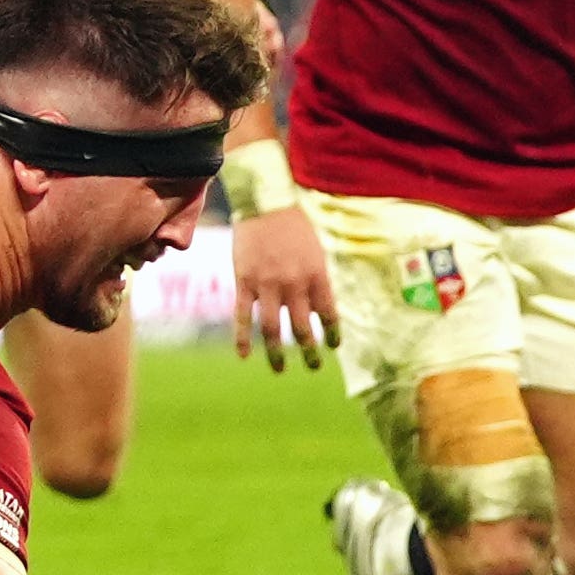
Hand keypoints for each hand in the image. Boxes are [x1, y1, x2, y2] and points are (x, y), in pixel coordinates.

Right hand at [230, 202, 340, 370]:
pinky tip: (244, 355)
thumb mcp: (315, 251)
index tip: (332, 347)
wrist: (265, 204)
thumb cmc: (294, 226)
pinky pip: (242, 316)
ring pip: (272, 328)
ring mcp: (266, 284)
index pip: (328, 314)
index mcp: (316, 275)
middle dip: (308, 352)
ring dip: (277, 353)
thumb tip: (315, 312)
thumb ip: (316, 281)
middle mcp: (293, 284)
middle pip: (301, 328)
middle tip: (312, 366)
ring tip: (280, 370)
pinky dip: (243, 338)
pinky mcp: (243, 282)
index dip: (331, 334)